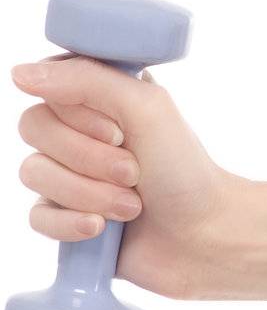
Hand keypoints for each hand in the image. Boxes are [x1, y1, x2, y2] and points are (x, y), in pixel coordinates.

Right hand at [11, 53, 243, 299]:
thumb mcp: (147, 108)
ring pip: (32, 173)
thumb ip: (86, 80)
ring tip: (131, 204)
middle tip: (134, 172)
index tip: (120, 132)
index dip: (79, 115)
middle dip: (87, 157)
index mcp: (101, 97)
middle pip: (33, 127)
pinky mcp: (64, 216)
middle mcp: (79, 131)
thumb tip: (19, 73)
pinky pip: (36, 215)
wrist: (204, 236)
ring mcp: (69, 174)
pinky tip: (101, 228)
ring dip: (88, 192)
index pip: (49, 87)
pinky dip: (70, 223)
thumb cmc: (184, 169)